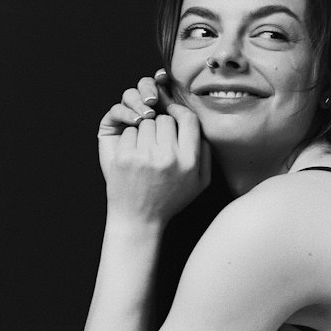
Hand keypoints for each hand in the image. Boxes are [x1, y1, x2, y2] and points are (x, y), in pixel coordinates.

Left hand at [97, 70, 211, 223]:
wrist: (139, 219)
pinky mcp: (124, 157)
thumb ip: (206, 156)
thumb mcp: (199, 184)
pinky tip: (133, 155)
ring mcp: (144, 157)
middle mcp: (168, 157)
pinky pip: (129, 132)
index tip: (173, 112)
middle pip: (165, 119)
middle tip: (157, 141)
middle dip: (160, 126)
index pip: (188, 120)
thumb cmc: (170, 200)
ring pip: (145, 123)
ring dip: (144, 132)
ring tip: (145, 150)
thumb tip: (201, 132)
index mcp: (189, 162)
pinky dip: (130, 140)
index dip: (180, 111)